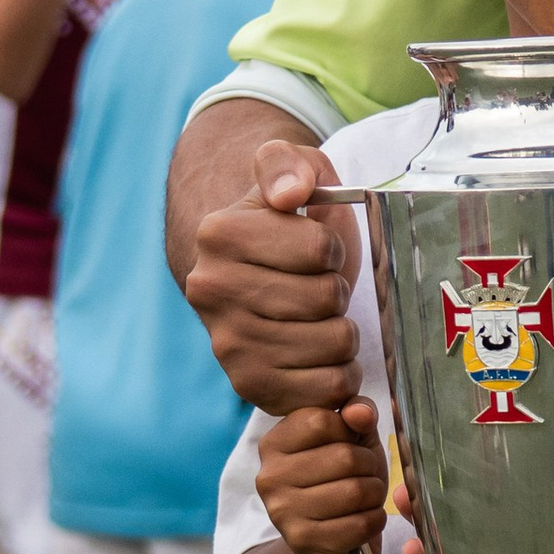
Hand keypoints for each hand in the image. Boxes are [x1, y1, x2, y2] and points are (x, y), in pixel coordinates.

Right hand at [187, 136, 360, 414]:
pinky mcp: (249, 385)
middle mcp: (211, 291)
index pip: (320, 248)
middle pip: (327, 298)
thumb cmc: (289, 226)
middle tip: (319, 287)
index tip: (316, 250)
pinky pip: (326, 390)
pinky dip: (339, 374)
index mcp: (220, 234)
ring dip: (343, 332)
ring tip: (322, 319)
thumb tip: (291, 191)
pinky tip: (323, 355)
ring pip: (332, 345)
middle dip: (338, 291)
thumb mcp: (293, 174)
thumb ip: (288, 164)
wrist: (258, 275)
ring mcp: (227, 344)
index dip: (332, 248)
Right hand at [257, 396, 390, 553]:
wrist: (331, 539)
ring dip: (375, 494)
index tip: (351, 445)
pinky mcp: (303, 542)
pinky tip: (366, 519)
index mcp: (274, 443)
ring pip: (355, 491)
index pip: (323, 421)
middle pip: (344, 456)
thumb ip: (358, 412)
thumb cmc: (342, 479)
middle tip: (366, 476)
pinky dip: (375, 520)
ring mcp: (282, 512)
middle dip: (370, 466)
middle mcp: (269, 476)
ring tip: (367, 497)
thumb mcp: (353, 437)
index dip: (352, 432)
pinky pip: (360, 524)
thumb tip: (360, 413)